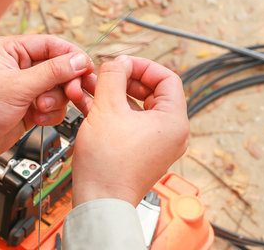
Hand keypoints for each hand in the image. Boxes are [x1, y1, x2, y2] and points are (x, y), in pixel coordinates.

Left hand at [0, 35, 92, 163]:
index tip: (87, 68)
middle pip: (60, 68)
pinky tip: (36, 119)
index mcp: (12, 50)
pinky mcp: (30, 107)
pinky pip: (54, 107)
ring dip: (55, 101)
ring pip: (59, 89)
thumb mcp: (16, 87)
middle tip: (73, 93)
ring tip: (40, 109)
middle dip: (65, 83)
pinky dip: (50, 115)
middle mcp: (21, 67)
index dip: (72, 56)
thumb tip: (79, 59)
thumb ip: (51, 72)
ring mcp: (26, 88)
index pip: (51, 45)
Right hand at [69, 55, 188, 207]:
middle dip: (124, 79)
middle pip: (152, 91)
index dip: (142, 65)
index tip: (121, 63)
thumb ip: (113, 76)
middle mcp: (171, 133)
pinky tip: (90, 104)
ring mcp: (156, 144)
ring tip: (91, 88)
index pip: (166, 78)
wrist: (100, 202)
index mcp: (173, 121)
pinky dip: (113, 111)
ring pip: (137, 107)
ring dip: (114, 94)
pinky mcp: (140, 152)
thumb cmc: (108, 165)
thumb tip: (118, 61)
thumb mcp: (107, 108)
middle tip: (104, 74)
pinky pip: (129, 122)